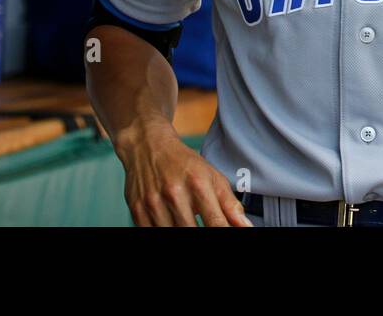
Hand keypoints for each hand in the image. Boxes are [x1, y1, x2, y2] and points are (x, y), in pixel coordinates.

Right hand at [115, 120, 253, 226]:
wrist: (148, 145)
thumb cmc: (184, 163)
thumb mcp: (212, 177)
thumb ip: (230, 205)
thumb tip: (246, 227)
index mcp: (198, 183)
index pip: (216, 222)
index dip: (224, 232)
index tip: (229, 236)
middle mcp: (174, 192)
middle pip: (192, 231)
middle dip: (201, 233)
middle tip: (202, 224)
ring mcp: (153, 202)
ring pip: (172, 234)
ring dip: (181, 230)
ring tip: (186, 219)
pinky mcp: (137, 209)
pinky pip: (152, 232)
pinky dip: (163, 229)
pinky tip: (170, 220)